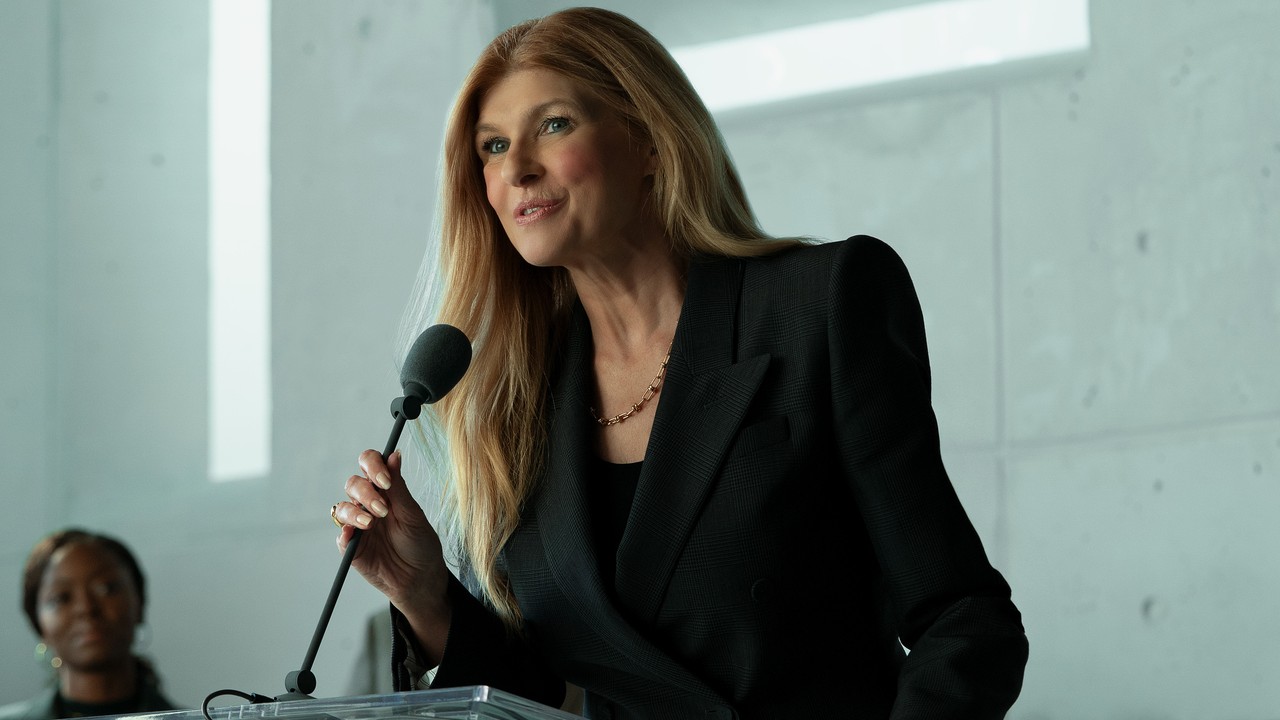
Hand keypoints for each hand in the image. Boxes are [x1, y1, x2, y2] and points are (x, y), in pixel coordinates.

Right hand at [334, 448, 451, 661]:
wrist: (421, 579)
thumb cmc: (421, 544)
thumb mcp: (413, 515)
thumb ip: (399, 488)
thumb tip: (394, 454)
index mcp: (386, 490)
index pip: (370, 464)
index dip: (372, 465)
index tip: (385, 480)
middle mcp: (368, 504)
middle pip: (353, 483)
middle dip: (366, 492)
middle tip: (383, 509)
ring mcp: (358, 525)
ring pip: (342, 507)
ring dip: (355, 511)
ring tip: (372, 522)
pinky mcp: (351, 547)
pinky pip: (341, 534)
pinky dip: (347, 532)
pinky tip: (358, 534)